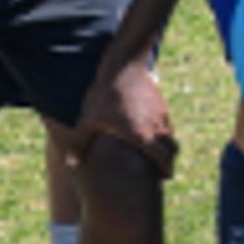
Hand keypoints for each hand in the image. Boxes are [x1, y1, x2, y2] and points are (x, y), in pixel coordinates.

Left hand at [75, 59, 180, 177]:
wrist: (123, 65)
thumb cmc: (104, 95)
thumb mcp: (88, 121)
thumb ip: (80, 145)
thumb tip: (71, 164)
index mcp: (141, 135)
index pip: (162, 158)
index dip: (165, 170)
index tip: (165, 177)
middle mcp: (156, 126)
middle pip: (172, 149)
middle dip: (169, 160)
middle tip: (163, 171)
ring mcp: (160, 114)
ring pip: (169, 135)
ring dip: (165, 145)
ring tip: (156, 152)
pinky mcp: (160, 103)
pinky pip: (165, 123)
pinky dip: (162, 132)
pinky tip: (149, 131)